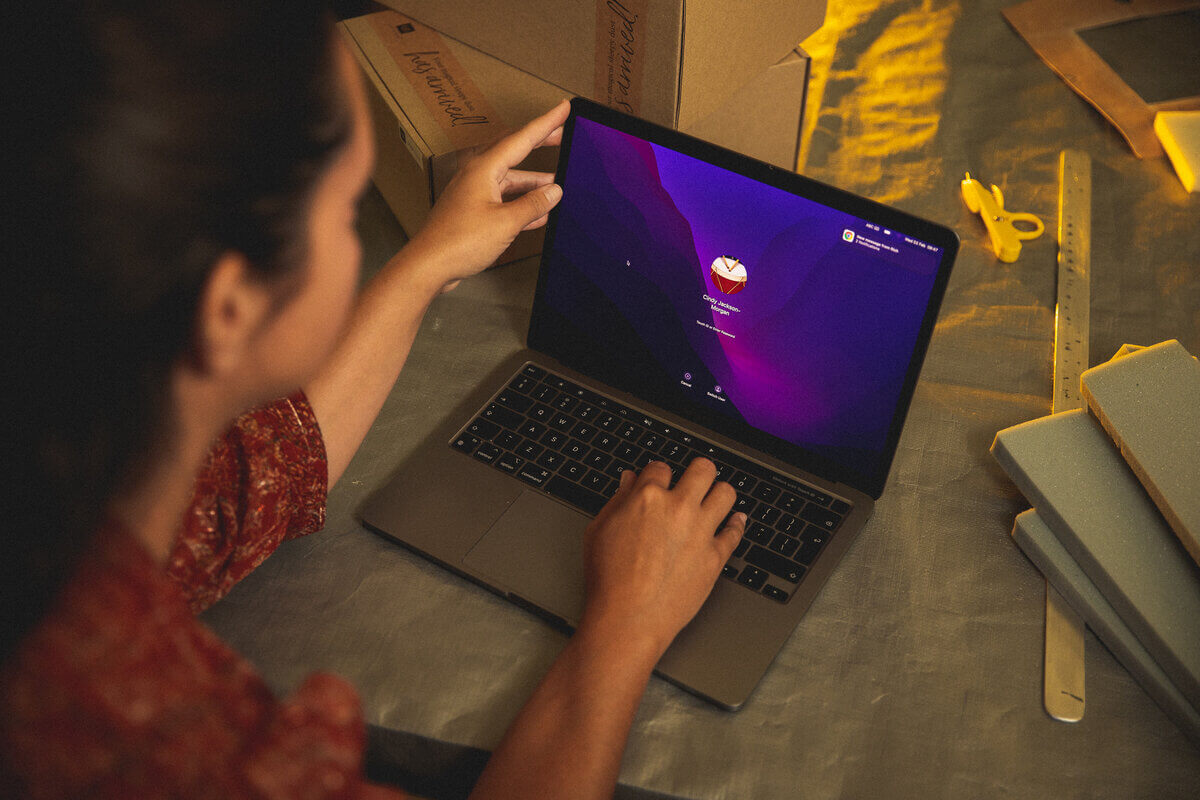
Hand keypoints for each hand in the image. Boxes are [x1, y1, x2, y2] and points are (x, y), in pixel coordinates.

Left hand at [405, 100, 569, 291]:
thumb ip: (533, 205)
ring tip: (555, 186)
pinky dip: (520, 202)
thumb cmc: (458, 242)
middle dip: (539, 144)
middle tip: (561, 135)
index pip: (522, 138)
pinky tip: (535, 213)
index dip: (545, 123)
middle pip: (514, 152)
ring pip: (509, 179)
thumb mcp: (505, 223)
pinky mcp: (471, 210)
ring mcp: (473, 192)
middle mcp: (477, 174)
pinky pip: (501, 198)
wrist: (430, 264)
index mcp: (484, 169)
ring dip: (532, 182)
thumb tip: (553, 192)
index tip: (562, 109)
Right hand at [580, 459, 744, 660]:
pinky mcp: (715, 557)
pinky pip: (736, 532)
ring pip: (726, 493)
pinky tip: (734, 521)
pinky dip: (737, 524)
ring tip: (714, 498)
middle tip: (695, 479)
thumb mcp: (599, 531)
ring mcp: (700, 532)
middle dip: (698, 471)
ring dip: (719, 493)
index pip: (661, 467)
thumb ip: (618, 500)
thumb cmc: (609, 580)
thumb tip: (629, 480)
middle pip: (703, 469)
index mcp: (647, 498)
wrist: (629, 619)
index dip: (659, 473)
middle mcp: (678, 509)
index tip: (660, 480)